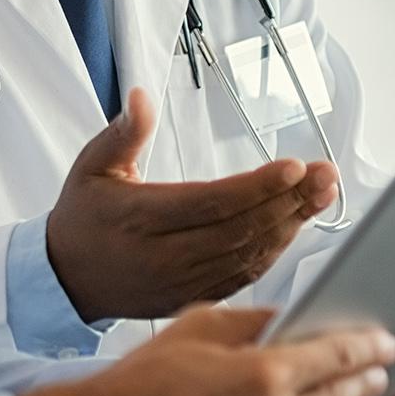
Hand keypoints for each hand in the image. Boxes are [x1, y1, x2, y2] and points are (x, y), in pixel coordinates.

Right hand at [19, 306, 394, 395]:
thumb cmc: (152, 377)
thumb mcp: (203, 325)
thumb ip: (254, 319)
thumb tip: (288, 316)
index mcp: (266, 373)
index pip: (337, 356)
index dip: (368, 346)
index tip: (385, 339)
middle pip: (343, 394)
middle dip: (366, 376)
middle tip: (380, 361)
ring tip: (358, 387)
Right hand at [47, 88, 340, 321]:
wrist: (68, 278)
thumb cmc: (84, 217)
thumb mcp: (91, 165)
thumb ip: (122, 132)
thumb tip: (142, 98)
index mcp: (140, 218)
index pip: (211, 202)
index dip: (257, 186)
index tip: (294, 167)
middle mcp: (165, 256)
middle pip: (240, 230)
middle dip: (290, 201)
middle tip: (326, 175)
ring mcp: (183, 282)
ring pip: (249, 255)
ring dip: (292, 224)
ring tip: (322, 193)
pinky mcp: (194, 296)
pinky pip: (245, 276)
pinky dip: (275, 250)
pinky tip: (295, 224)